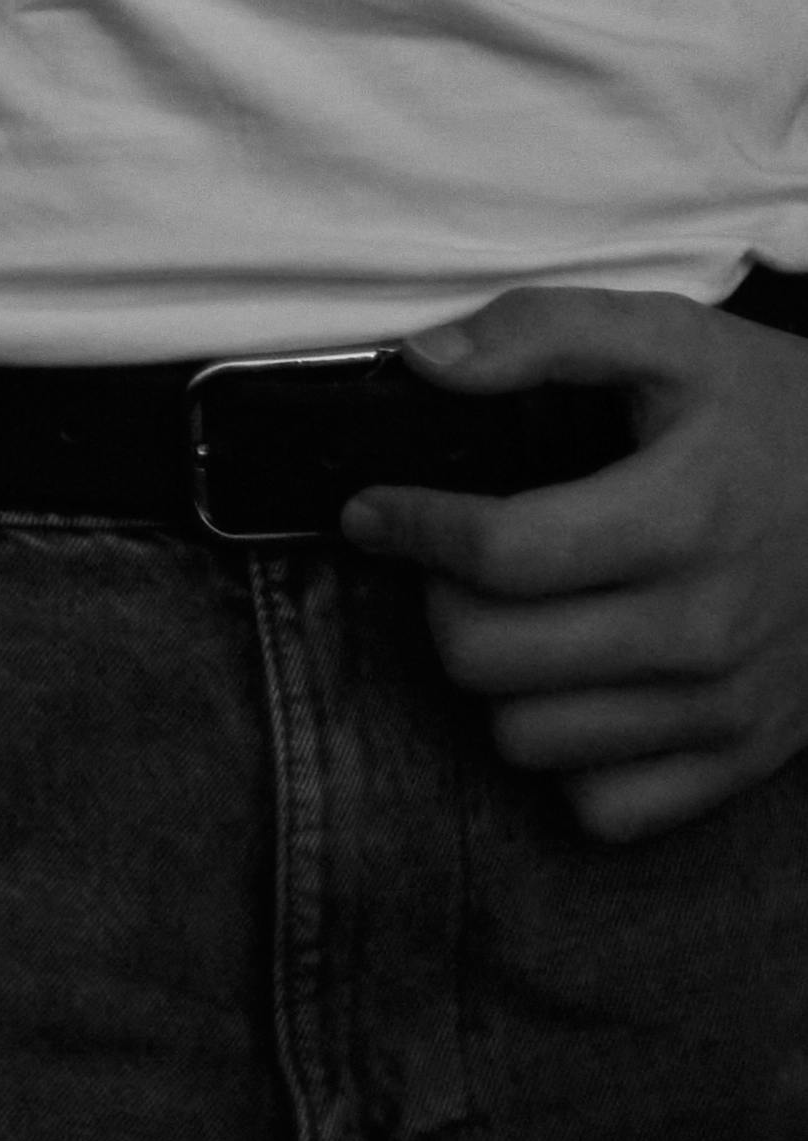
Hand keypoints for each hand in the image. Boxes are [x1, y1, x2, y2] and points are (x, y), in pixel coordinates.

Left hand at [342, 287, 807, 842]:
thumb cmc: (774, 414)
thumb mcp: (672, 335)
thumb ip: (544, 332)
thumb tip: (427, 363)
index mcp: (681, 516)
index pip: (499, 553)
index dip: (410, 527)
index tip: (372, 510)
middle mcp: (704, 628)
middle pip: (492, 658)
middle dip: (442, 601)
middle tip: (453, 562)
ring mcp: (728, 707)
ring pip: (530, 741)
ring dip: (499, 681)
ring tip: (518, 619)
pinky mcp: (746, 760)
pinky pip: (605, 809)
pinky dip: (570, 757)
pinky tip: (579, 686)